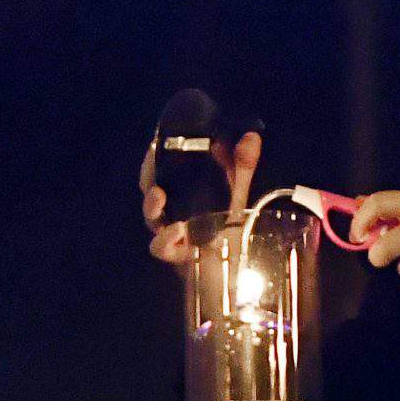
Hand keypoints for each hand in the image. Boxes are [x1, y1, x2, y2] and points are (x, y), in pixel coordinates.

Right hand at [140, 129, 261, 264]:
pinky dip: (166, 239)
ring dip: (152, 207)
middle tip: (153, 165)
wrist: (239, 263)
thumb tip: (251, 137)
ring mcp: (170, 233)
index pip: (158, 172)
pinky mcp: (176, 254)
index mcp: (181, 192)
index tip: (156, 144)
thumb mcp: (239, 192)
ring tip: (159, 196)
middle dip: (148, 178)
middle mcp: (170, 211)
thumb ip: (243, 166)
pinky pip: (161, 248)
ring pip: (151, 219)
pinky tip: (178, 230)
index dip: (153, 159)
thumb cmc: (233, 224)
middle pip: (149, 191)